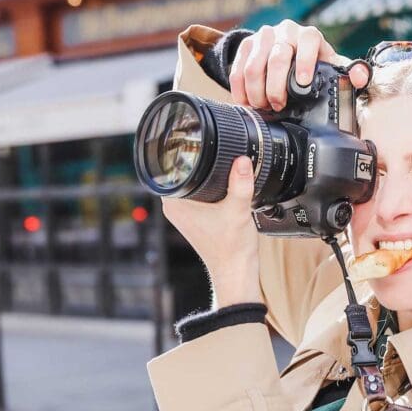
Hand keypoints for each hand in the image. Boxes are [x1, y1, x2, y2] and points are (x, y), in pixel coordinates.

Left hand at [162, 155, 260, 308]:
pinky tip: (220, 182)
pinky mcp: (194, 217)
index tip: (193, 140)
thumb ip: (241, 183)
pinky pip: (196, 194)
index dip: (181, 151)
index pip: (169, 167)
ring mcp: (183, 213)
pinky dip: (207, 187)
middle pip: (180, 172)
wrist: (236, 270)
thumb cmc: (231, 248)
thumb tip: (242, 160)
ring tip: (218, 162)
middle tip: (211, 147)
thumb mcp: (238, 210)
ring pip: (189, 183)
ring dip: (202, 174)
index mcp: (175, 203)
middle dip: (195, 160)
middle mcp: (174, 208)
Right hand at [228, 19, 369, 109]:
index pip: (307, 42)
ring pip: (254, 65)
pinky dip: (240, 89)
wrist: (287, 50)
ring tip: (262, 107)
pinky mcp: (246, 46)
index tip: (302, 84)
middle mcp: (285, 31)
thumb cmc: (313, 63)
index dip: (304, 62)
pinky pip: (237, 68)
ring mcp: (263, 37)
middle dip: (275, 87)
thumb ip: (351, 73)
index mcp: (309, 35)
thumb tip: (360, 76)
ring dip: (256, 91)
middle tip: (278, 106)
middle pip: (277, 58)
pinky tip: (246, 103)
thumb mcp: (332, 66)